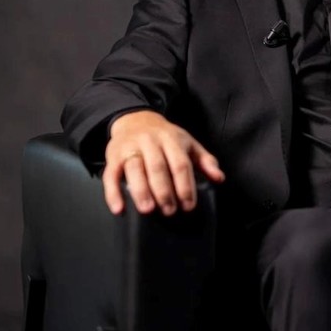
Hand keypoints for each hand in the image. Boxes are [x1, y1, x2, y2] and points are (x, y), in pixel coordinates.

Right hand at [102, 110, 224, 215]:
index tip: (189, 205)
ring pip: (134, 169)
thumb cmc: (166, 137)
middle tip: (170, 211)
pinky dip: (113, 193)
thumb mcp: (189, 144)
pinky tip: (119, 209)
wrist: (135, 119)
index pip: (180, 164)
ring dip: (141, 191)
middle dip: (164, 191)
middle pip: (157, 167)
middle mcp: (150, 142)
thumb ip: (205, 161)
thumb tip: (219, 178)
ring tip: (148, 210)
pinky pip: (111, 175)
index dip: (185, 185)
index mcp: (171, 139)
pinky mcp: (113, 156)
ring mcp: (130, 148)